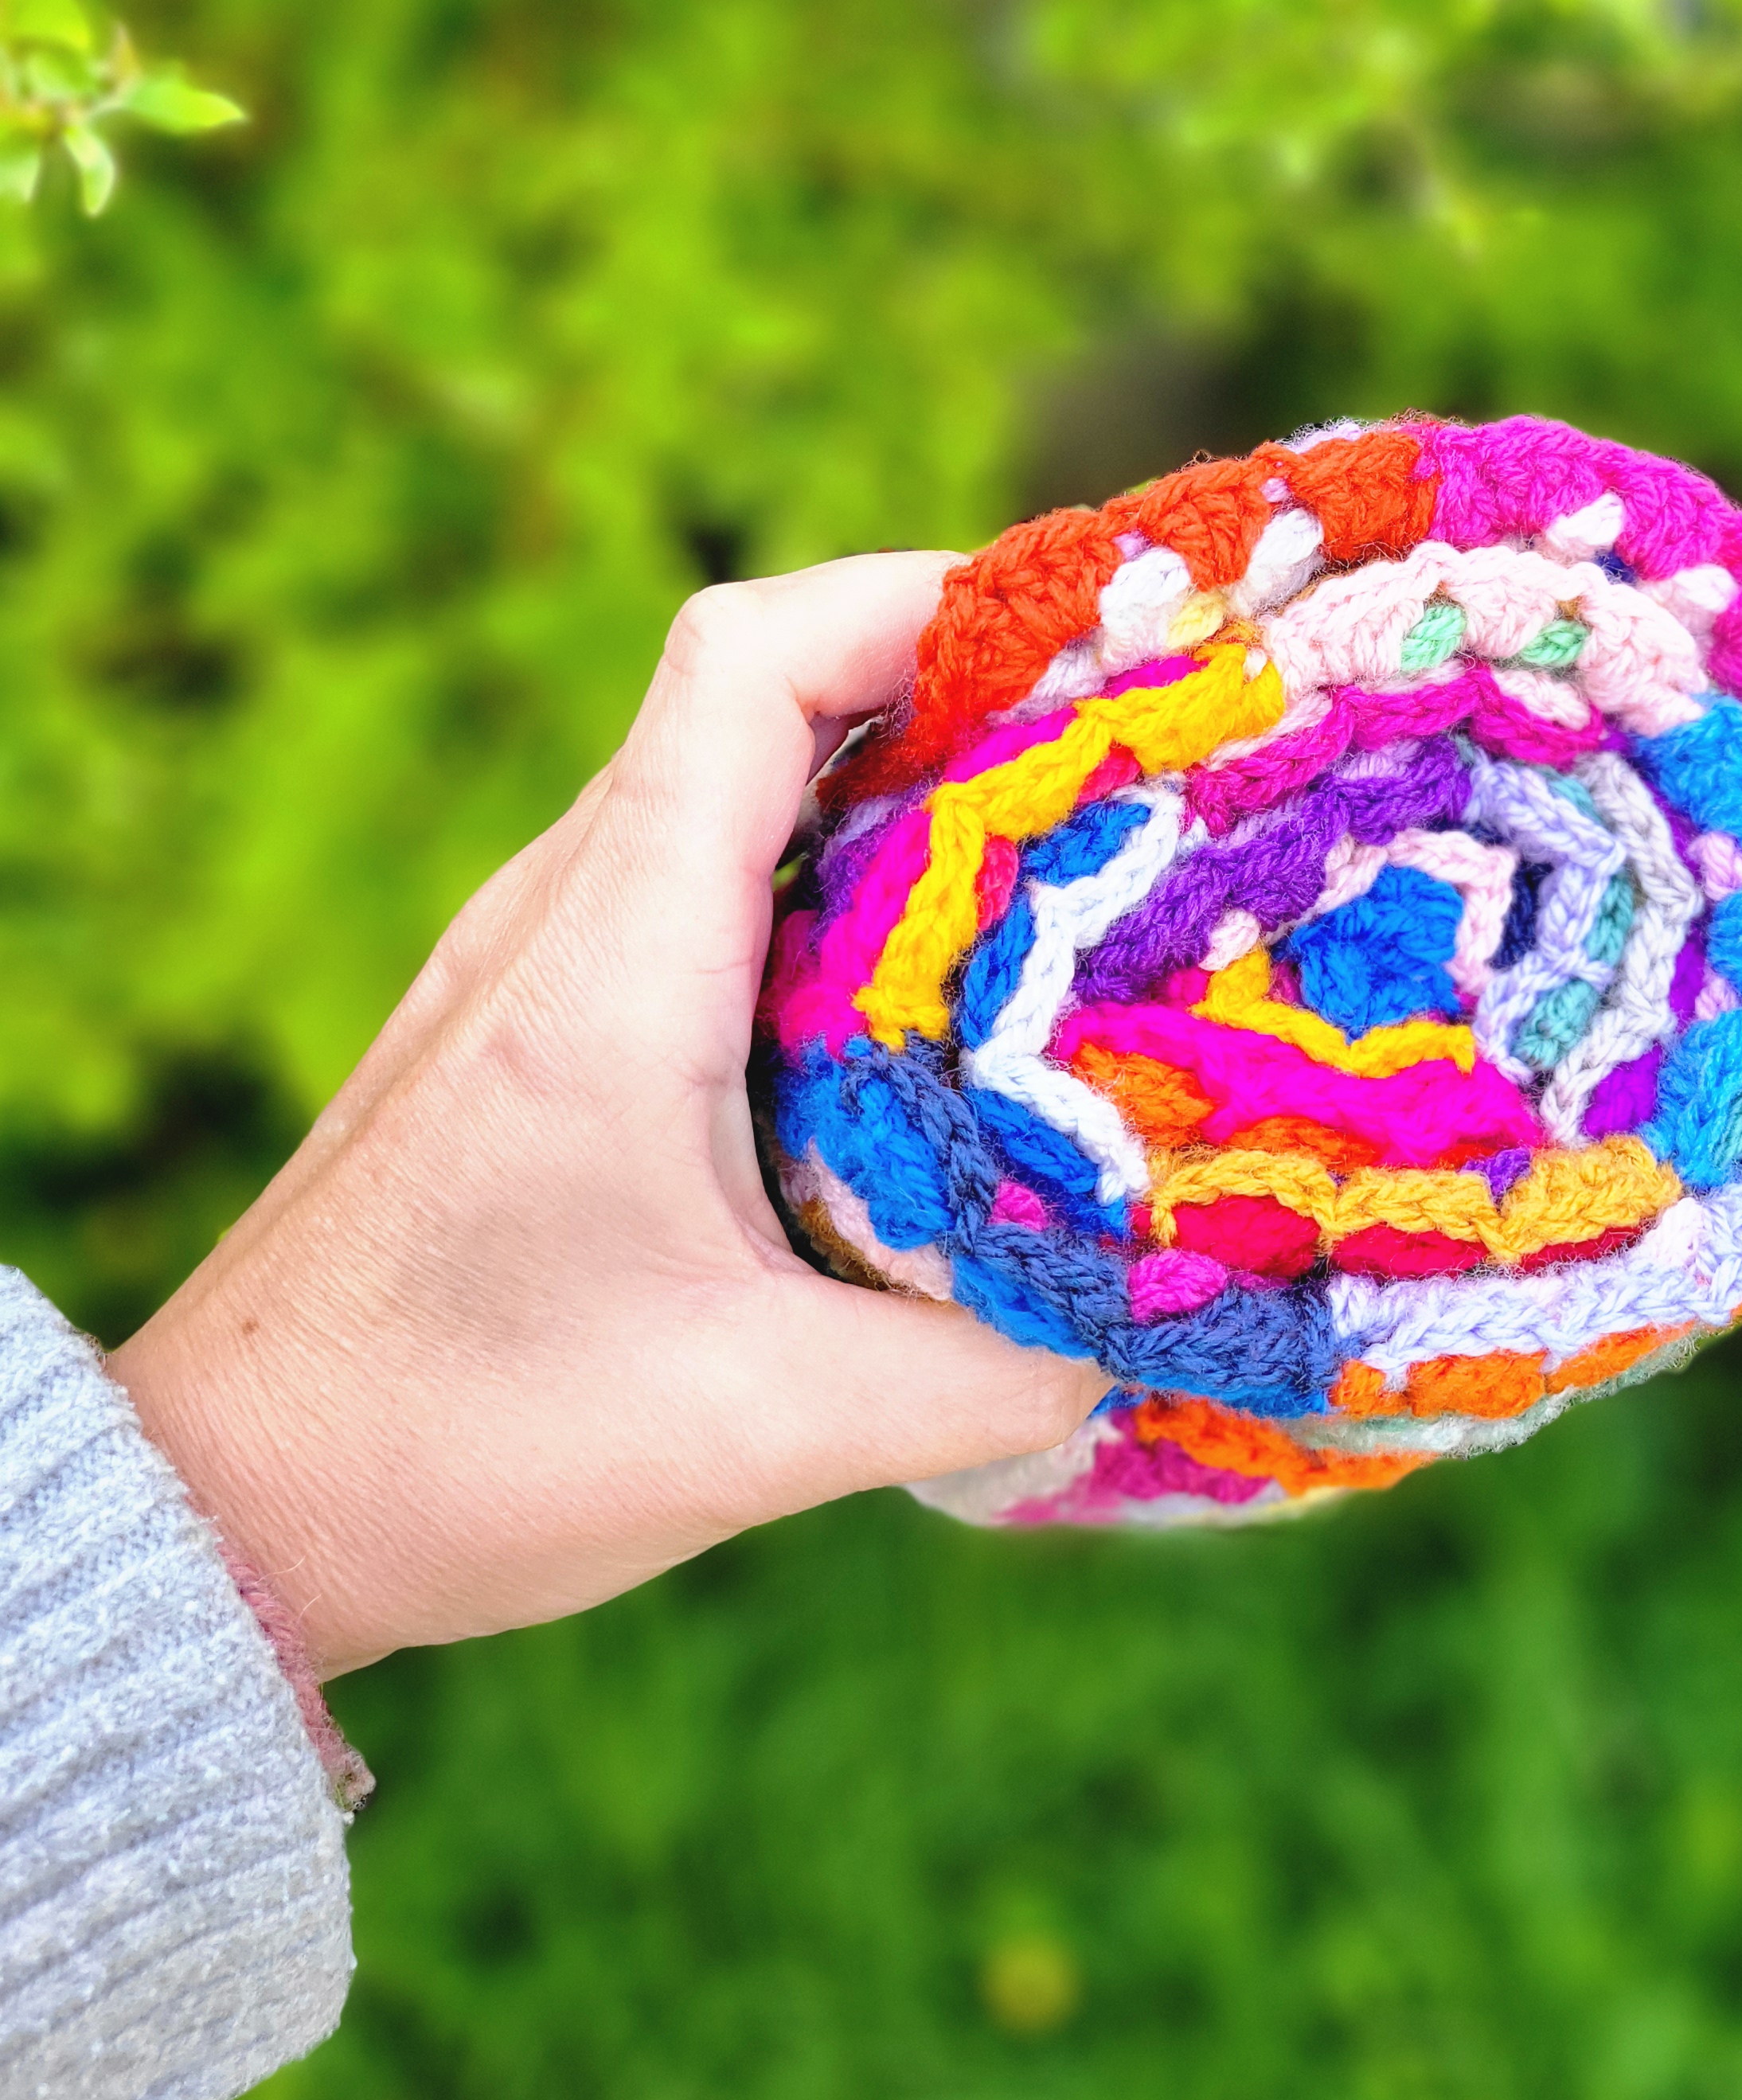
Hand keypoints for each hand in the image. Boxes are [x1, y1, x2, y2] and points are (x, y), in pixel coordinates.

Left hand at [108, 557, 1107, 1678]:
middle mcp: (562, 916)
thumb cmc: (458, 1444)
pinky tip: (919, 994)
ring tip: (1057, 862)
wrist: (232, 1499)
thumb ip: (982, 1379)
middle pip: (763, 697)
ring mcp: (536, 962)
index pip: (748, 660)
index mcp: (612, 957)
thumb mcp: (757, 1429)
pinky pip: (696, 886)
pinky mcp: (534, 1025)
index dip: (917, 600)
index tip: (1079, 643)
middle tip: (1125, 760)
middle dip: (954, 690)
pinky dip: (824, 885)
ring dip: (891, 790)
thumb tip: (1151, 1327)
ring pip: (730, 790)